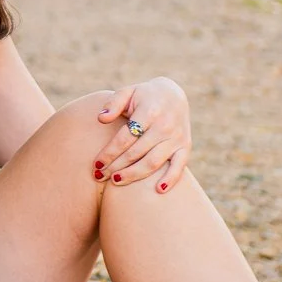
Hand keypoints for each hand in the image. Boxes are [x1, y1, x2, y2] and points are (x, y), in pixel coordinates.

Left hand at [95, 77, 190, 193]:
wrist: (173, 94)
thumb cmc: (143, 96)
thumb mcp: (128, 92)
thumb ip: (113, 103)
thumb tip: (101, 118)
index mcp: (149, 111)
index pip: (125, 137)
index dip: (109, 152)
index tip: (96, 164)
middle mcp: (165, 125)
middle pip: (136, 152)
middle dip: (116, 166)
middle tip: (99, 176)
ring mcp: (177, 137)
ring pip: (153, 162)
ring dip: (133, 175)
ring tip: (116, 181)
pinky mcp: (185, 146)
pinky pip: (179, 166)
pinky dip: (171, 179)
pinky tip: (158, 190)